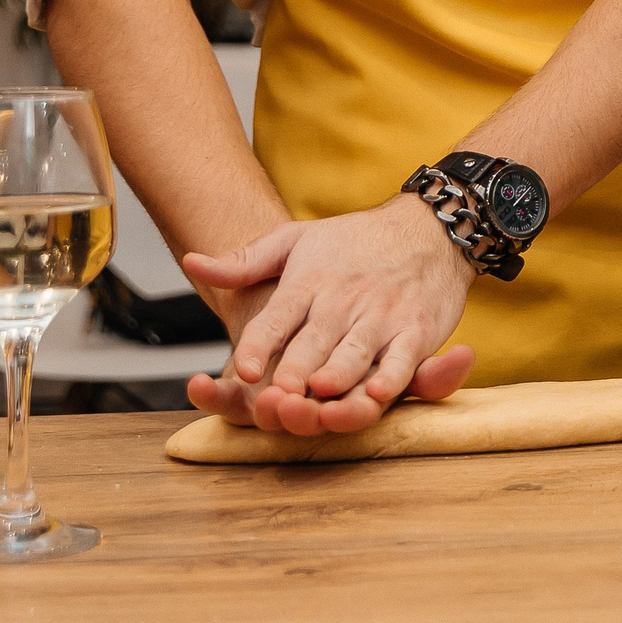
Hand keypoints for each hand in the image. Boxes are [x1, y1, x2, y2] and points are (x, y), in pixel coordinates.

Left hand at [182, 194, 476, 434]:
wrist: (429, 227)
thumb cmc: (357, 240)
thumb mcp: (297, 239)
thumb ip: (244, 261)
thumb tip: (192, 263)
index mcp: (310, 281)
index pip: (278, 317)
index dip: (261, 344)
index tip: (243, 369)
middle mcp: (344, 300)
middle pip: (315, 341)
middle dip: (297, 369)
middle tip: (279, 395)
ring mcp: (383, 315)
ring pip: (356, 352)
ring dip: (339, 374)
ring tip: (321, 392)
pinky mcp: (416, 329)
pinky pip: (403, 357)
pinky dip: (393, 375)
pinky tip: (378, 391)